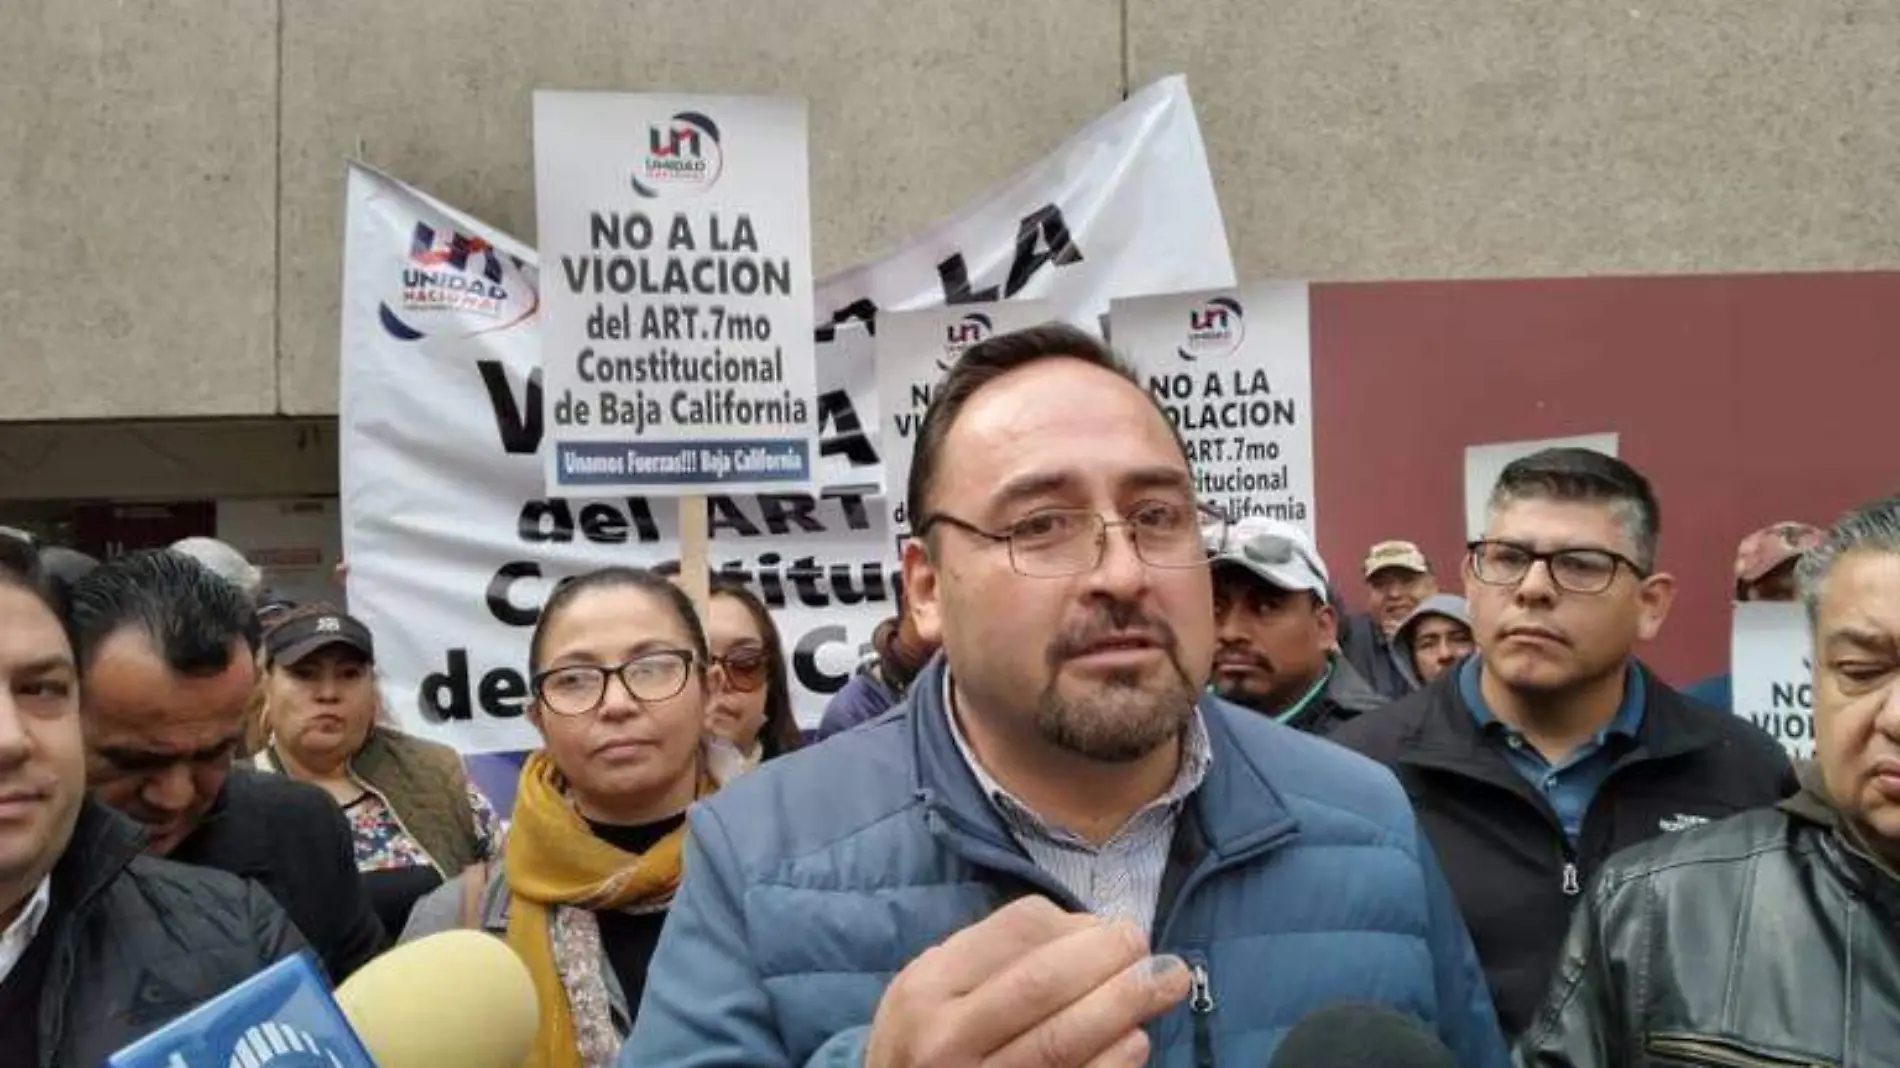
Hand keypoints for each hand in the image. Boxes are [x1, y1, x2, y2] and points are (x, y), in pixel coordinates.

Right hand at [864, 896, 1191, 1067]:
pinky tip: (1137, 1040)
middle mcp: (946, 1039)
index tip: (1102, 927)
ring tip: (1167, 982)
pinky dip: (1116, 1061)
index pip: (1017, 930)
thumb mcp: (928, 989)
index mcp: (927, 986)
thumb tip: (1090, 930)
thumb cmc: (920, 1045)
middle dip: (1111, 956)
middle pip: (1045, 982)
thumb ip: (991, 957)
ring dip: (1127, 1004)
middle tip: (1145, 945)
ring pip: (1064, 1041)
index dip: (1074, 923)